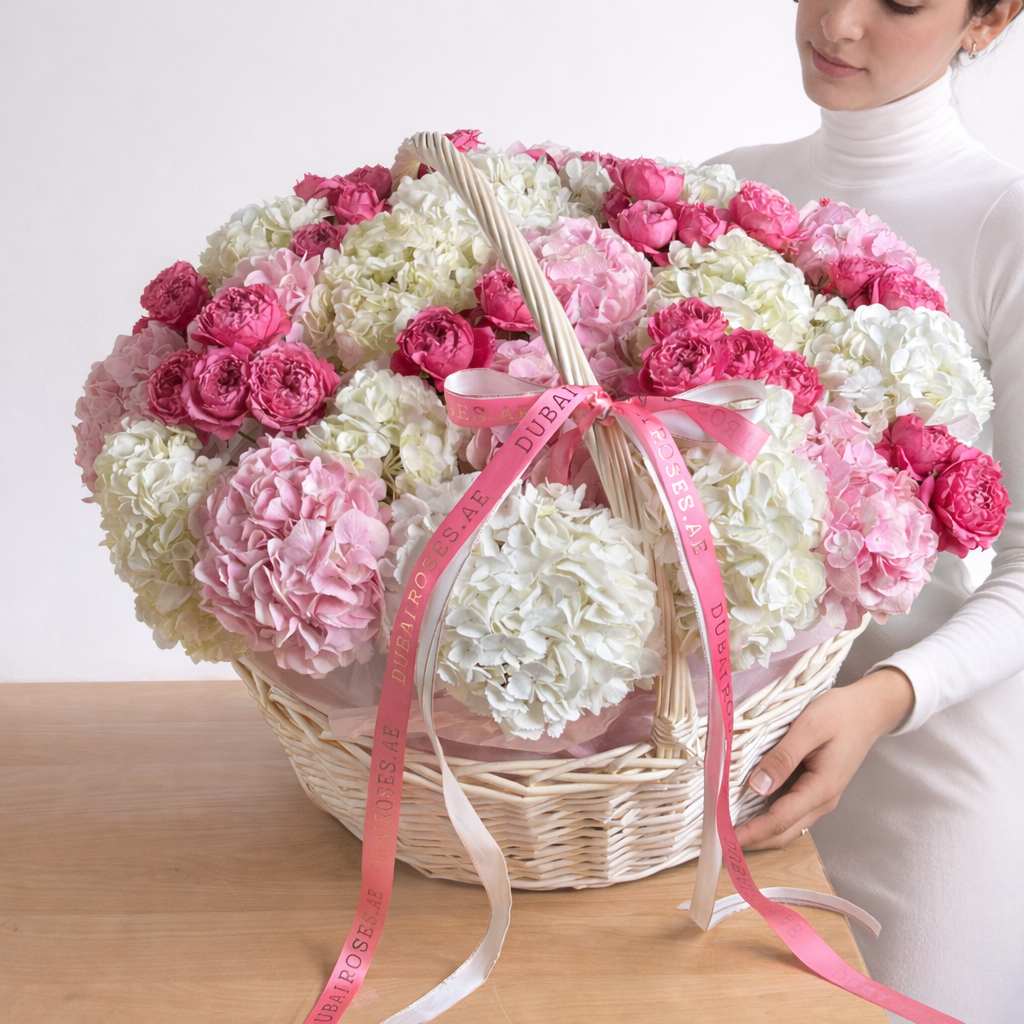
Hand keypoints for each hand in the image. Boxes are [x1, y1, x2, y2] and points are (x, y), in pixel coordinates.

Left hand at [733, 668, 914, 850]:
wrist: (869, 710)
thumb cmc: (841, 714)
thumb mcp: (809, 728)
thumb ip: (783, 758)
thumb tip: (757, 787)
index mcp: (821, 789)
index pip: (780, 820)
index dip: (751, 832)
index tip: (724, 837)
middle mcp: (822, 801)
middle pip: (783, 831)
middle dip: (752, 839)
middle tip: (719, 838)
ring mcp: (820, 797)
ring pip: (786, 824)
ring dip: (759, 829)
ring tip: (727, 826)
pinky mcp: (815, 788)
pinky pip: (789, 809)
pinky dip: (767, 814)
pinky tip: (748, 807)